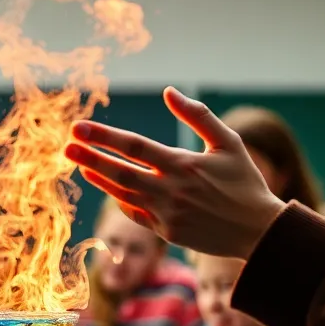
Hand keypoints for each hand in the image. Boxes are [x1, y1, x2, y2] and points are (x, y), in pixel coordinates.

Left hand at [63, 87, 286, 258]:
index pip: (134, 146)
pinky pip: (135, 214)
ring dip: (99, 178)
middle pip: (119, 171)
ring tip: (80, 163)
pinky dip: (120, 199)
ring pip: (122, 194)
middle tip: (66, 144)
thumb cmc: (245, 182)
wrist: (258, 232)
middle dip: (90, 156)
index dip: (103, 136)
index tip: (78, 127)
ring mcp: (166, 215)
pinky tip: (109, 185)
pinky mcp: (166, 233)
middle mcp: (170, 191)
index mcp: (183, 165)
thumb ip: (198, 116)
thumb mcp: (228, 143)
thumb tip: (169, 91)